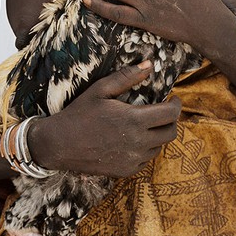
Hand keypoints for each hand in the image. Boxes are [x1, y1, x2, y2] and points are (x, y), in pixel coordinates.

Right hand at [29, 62, 181, 176]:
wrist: (59, 144)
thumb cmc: (80, 112)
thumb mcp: (101, 89)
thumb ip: (127, 76)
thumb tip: (150, 64)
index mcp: (134, 120)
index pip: (171, 114)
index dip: (176, 105)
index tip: (173, 98)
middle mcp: (138, 143)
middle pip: (171, 133)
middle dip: (172, 120)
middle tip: (164, 110)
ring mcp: (132, 160)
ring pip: (160, 147)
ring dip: (159, 134)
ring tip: (147, 123)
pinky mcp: (125, 171)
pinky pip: (146, 160)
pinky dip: (146, 149)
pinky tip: (135, 139)